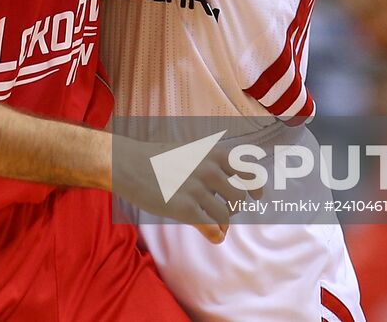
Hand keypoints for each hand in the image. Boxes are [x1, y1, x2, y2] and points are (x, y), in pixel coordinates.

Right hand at [112, 134, 249, 243]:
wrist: (128, 163)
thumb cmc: (158, 158)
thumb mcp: (191, 150)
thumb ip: (212, 161)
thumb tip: (236, 176)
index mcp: (213, 154)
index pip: (249, 170)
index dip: (257, 186)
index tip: (258, 196)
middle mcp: (209, 169)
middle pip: (240, 197)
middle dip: (236, 207)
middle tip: (228, 210)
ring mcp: (197, 189)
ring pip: (226, 216)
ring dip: (224, 223)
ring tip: (215, 223)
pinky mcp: (184, 209)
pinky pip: (213, 229)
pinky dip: (217, 235)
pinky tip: (213, 236)